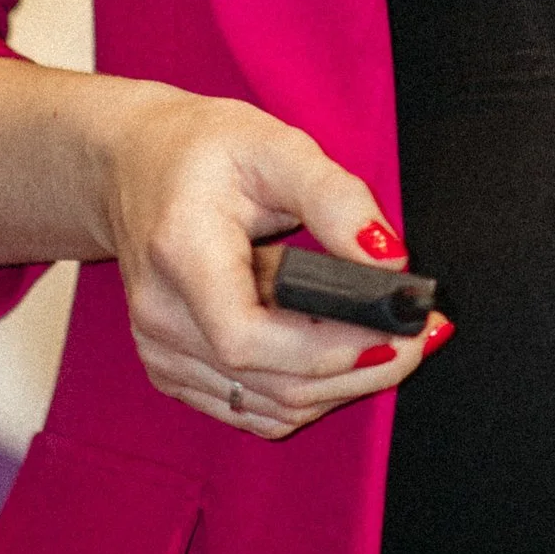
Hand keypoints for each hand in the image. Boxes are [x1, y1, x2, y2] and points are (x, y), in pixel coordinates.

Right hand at [96, 81, 442, 441]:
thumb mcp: (275, 145)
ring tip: (393, 341)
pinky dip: (308, 392)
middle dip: (361, 370)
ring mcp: (162, 352)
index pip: (250, 340)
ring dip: (343, 386)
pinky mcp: (174, 370)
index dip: (331, 349)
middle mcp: (161, 317)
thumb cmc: (201, 150)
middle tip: (422, 335)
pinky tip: (343, 354)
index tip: (399, 330)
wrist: (132, 165)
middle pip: (272, 385)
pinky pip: (254, 409)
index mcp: (180, 255)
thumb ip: (335, 199)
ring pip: (270, 408)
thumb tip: (389, 260)